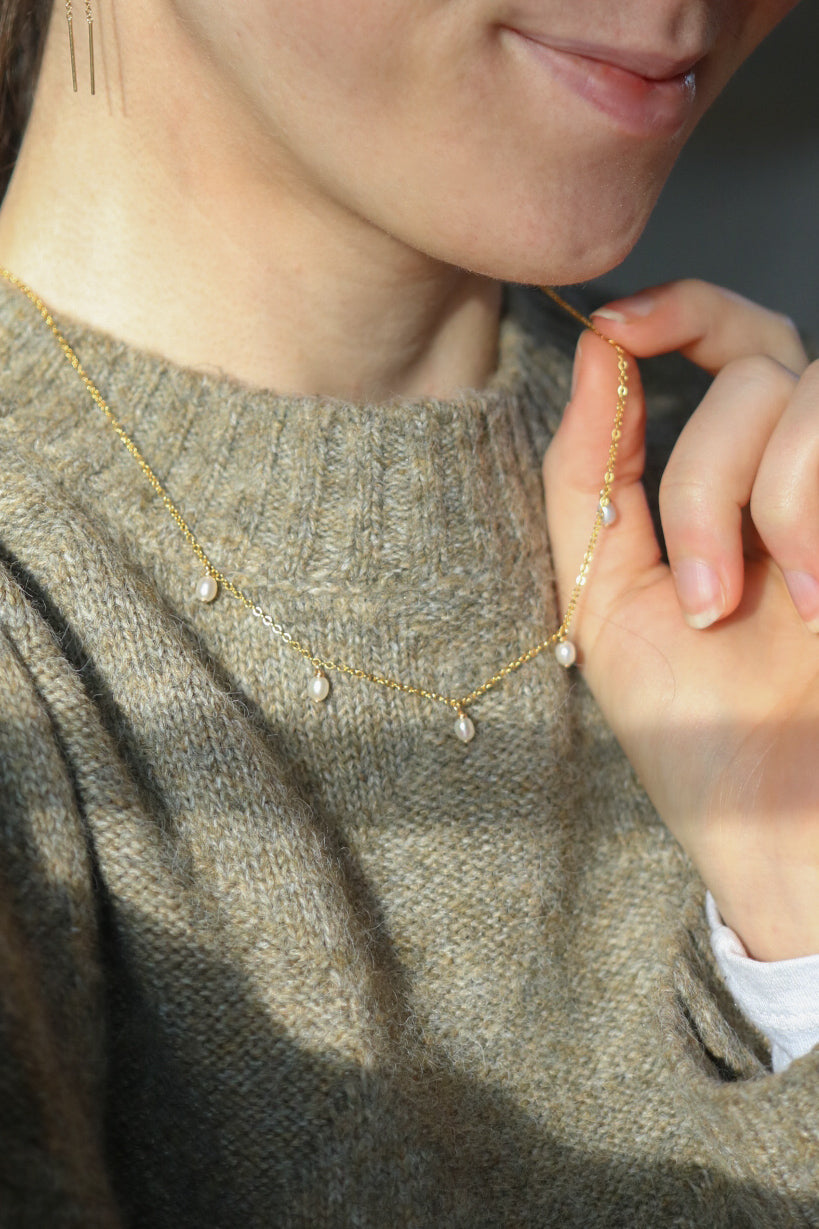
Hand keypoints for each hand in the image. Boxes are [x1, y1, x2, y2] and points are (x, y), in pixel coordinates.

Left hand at [543, 279, 818, 960]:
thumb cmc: (698, 735)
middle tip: (703, 599)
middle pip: (765, 366)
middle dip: (706, 475)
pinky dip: (811, 514)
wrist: (783, 830)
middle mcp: (815, 476)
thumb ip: (592, 479)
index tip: (619, 328)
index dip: (685, 308)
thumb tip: (596, 358)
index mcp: (746, 486)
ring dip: (763, 501)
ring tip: (771, 610)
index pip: (736, 341)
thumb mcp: (606, 601)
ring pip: (810, 397)